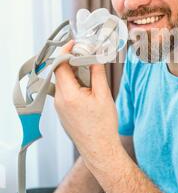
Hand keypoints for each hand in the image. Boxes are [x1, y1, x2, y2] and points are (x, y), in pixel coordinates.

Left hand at [53, 40, 120, 170]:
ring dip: (74, 72)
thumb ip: (97, 72)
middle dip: (73, 61)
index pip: (60, 65)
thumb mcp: (104, 95)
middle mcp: (59, 100)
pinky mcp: (62, 111)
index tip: (76, 44)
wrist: (99, 149)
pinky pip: (64, 90)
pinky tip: (87, 86)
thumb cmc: (103, 126)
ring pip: (62, 81)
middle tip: (88, 56)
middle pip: (60, 71)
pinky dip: (73, 83)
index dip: (67, 51)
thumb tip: (95, 55)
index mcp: (68, 95)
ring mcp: (59, 106)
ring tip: (91, 73)